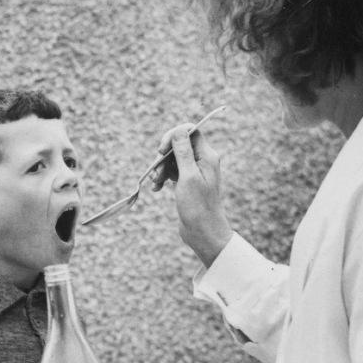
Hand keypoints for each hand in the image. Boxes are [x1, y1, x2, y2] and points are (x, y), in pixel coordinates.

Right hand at [158, 122, 231, 267]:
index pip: (190, 132)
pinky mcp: (188, 182)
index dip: (173, 136)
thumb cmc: (197, 206)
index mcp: (207, 156)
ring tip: (155, 183)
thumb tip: (179, 130)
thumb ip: (183, 152)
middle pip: (179, 145)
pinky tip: (157, 188)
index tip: (161, 150)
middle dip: (163, 156)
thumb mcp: (188, 176)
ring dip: (161, 168)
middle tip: (156, 172)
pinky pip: (172, 172)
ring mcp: (195, 172)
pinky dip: (163, 177)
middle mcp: (203, 161)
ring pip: (173, 159)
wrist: (203, 231)